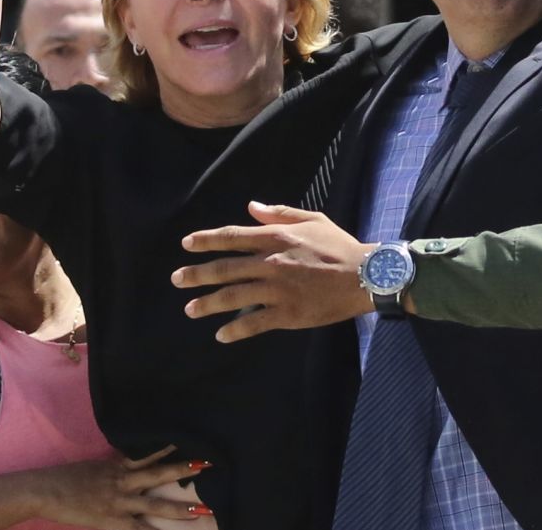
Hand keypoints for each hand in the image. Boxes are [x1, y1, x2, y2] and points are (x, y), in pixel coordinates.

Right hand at [27, 447, 209, 529]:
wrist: (43, 490)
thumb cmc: (66, 478)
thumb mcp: (97, 465)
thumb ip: (118, 465)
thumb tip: (135, 460)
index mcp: (119, 464)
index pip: (151, 452)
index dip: (172, 446)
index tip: (193, 439)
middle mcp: (123, 479)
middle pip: (159, 473)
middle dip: (184, 469)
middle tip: (208, 463)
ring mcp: (118, 501)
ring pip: (155, 505)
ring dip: (180, 509)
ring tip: (202, 509)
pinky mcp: (111, 520)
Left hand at [173, 202, 375, 341]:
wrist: (365, 276)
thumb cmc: (340, 246)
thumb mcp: (313, 220)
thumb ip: (280, 213)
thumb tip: (252, 207)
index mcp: (276, 238)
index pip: (232, 237)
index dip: (206, 240)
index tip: (186, 244)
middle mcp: (271, 263)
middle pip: (224, 269)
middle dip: (196, 274)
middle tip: (177, 279)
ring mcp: (277, 290)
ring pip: (232, 297)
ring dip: (207, 304)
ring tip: (190, 309)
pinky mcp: (287, 314)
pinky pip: (254, 323)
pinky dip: (234, 330)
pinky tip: (221, 335)